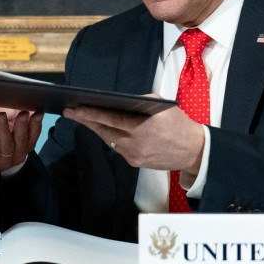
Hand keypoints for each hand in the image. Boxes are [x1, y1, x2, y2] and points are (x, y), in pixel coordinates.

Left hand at [0, 110, 42, 199]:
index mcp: (23, 148)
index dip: (36, 125)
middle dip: (23, 125)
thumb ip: (12, 124)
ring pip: (7, 144)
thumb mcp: (4, 136)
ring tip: (2, 115)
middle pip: (23, 140)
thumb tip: (17, 103)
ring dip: (4, 128)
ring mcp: (3, 161)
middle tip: (23, 112)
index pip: (33, 137)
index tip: (38, 112)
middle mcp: (17, 156)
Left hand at [62, 104, 204, 173]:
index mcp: (144, 126)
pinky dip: (110, 137)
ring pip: (108, 140)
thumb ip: (140, 101)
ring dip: (95, 128)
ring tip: (82, 117)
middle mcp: (137, 143)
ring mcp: (135, 155)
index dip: (90, 113)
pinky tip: (101, 128)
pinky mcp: (135, 163)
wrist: (193, 150)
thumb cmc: (178, 124)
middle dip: (85, 120)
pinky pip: (117, 147)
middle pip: (104, 131)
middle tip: (70, 111)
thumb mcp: (162, 105)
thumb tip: (119, 101)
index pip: (111, 119)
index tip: (75, 108)